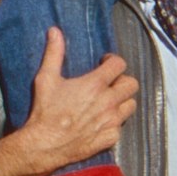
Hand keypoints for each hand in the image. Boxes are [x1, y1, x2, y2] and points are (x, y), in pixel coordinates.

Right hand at [0, 28, 138, 175]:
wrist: (44, 144)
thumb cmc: (45, 111)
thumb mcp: (46, 79)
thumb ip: (54, 54)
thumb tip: (55, 31)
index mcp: (95, 85)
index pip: (120, 64)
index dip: (113, 61)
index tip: (104, 63)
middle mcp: (108, 101)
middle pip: (131, 84)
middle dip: (122, 80)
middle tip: (109, 83)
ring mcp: (111, 121)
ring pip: (131, 105)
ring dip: (122, 101)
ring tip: (109, 101)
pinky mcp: (110, 137)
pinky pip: (121, 126)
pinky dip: (114, 122)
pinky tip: (102, 121)